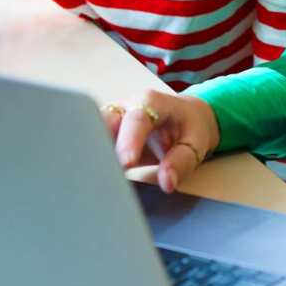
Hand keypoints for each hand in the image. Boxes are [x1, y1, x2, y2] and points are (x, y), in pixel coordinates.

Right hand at [101, 90, 220, 193]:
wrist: (187, 118)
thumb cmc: (191, 127)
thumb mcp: (196, 142)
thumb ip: (182, 161)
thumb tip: (167, 182)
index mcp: (150, 103)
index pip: (135, 121)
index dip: (129, 141)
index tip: (126, 163)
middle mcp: (126, 107)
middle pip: (103, 122)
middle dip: (98, 145)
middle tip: (98, 174)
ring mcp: (113, 119)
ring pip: (90, 134)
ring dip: (90, 156)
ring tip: (90, 179)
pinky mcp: (105, 134)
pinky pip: (92, 146)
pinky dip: (89, 161)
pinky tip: (88, 179)